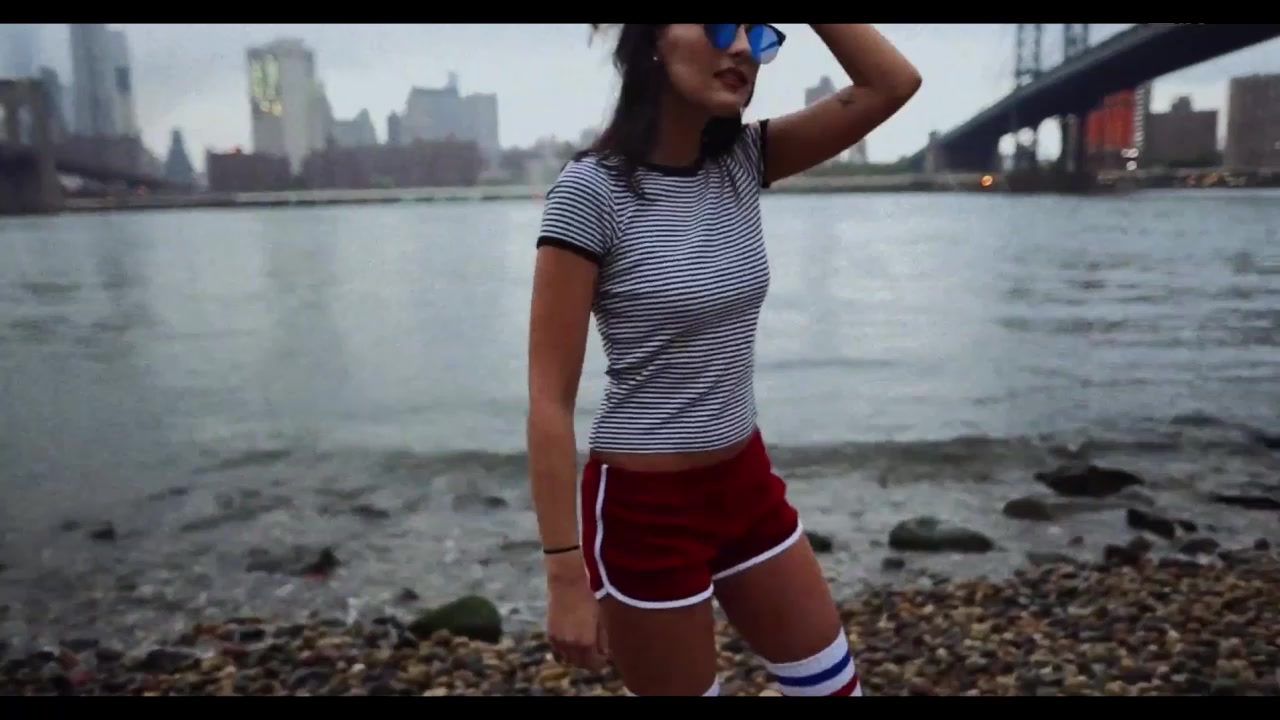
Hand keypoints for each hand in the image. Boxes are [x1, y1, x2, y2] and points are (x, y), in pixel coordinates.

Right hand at [544, 553, 608, 669]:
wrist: (568, 579)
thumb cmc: (590, 594)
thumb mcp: (603, 616)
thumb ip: (605, 638)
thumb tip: (607, 654)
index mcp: (586, 642)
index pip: (594, 665)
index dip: (601, 662)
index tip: (605, 657)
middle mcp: (570, 645)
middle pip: (580, 664)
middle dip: (589, 661)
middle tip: (596, 653)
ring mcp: (558, 640)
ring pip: (567, 659)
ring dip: (576, 657)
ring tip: (584, 648)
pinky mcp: (550, 632)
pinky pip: (557, 651)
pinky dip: (564, 651)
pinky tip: (571, 643)